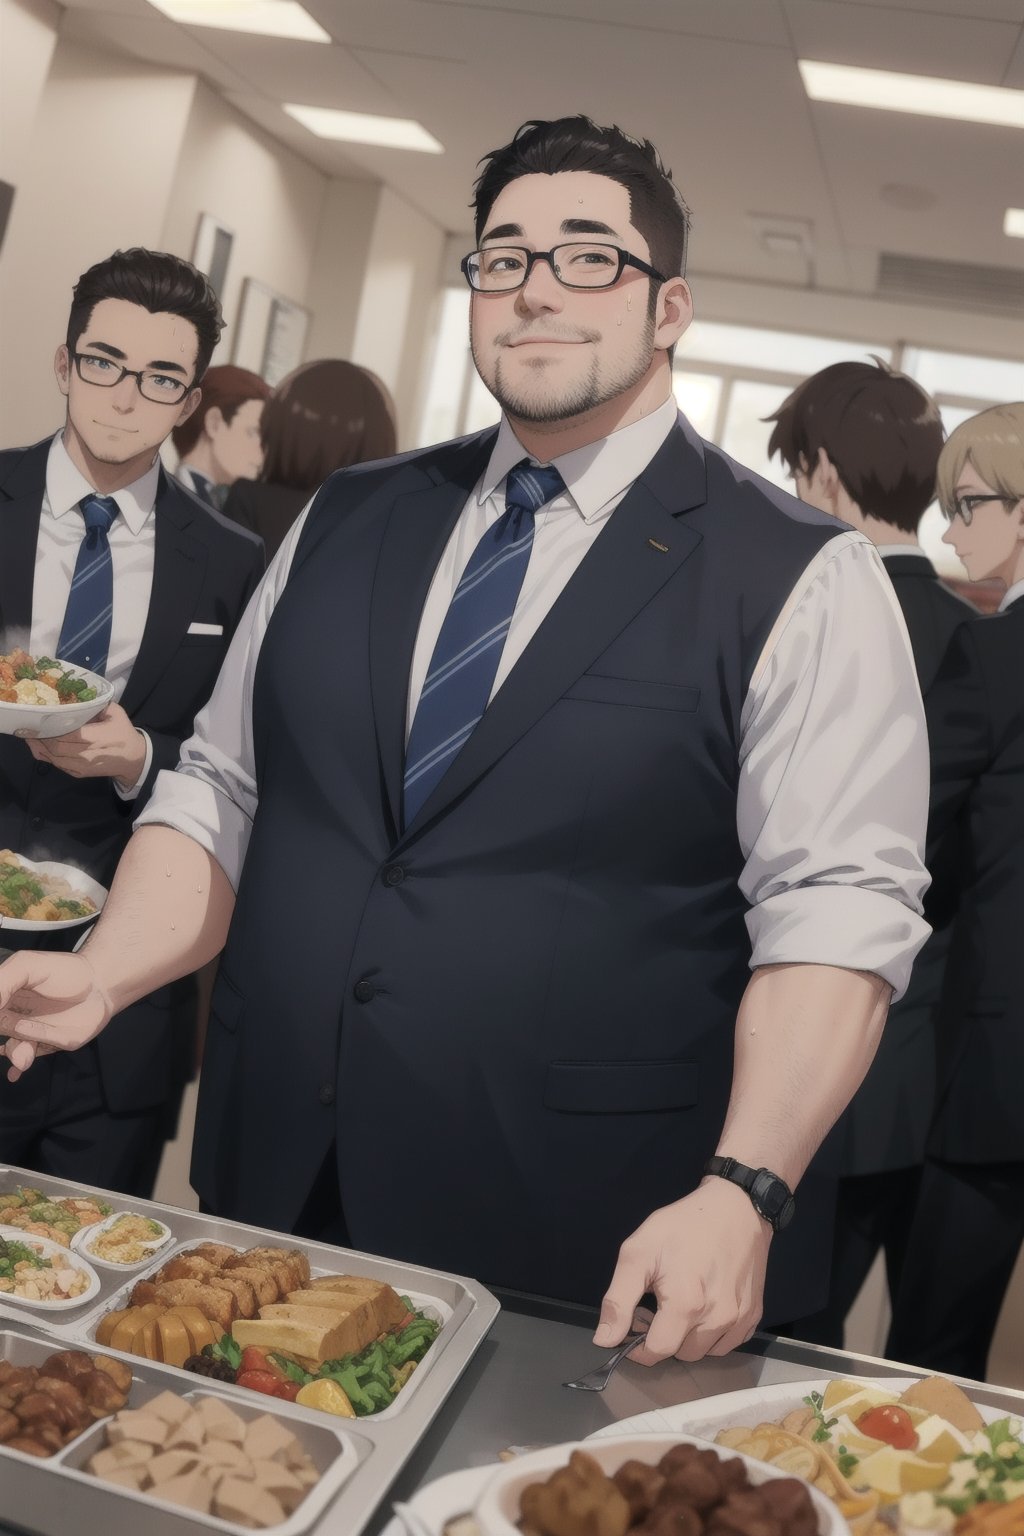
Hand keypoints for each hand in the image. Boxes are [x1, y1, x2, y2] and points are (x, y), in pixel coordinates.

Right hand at [0, 951, 113, 1081]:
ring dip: (16, 1051)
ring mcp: (30, 1034)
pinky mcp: (49, 1045)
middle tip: (18, 1028)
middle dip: (5, 1030)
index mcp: (4, 998)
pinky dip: (18, 1066)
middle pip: (2, 1029)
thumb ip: (3, 980)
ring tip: (23, 1057)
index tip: (3, 1016)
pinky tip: (14, 1073)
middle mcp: (12, 1018)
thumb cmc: (63, 970)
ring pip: (14, 1048)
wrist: (99, 983)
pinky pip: (29, 1057)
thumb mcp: (27, 964)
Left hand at [26, 703, 146, 786]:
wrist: (135, 760)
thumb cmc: (124, 733)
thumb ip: (96, 704)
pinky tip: (37, 745)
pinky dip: (44, 755)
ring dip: (38, 746)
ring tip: (28, 734)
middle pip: (56, 747)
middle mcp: (86, 754)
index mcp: (96, 738)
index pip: (67, 734)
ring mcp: (81, 766)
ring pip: (52, 758)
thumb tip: (75, 696)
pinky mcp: (78, 773)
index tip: (40, 717)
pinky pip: (56, 765)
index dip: (50, 728)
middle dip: (41, 737)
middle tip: (30, 724)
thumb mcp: (115, 713)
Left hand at [594, 1179, 770, 1362]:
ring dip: (690, 1337)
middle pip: (681, 1354)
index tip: (638, 1321)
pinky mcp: (754, 1315)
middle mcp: (716, 1320)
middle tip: (660, 1303)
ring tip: (685, 1301)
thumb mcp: (639, 1252)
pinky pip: (728, 1343)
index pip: (657, 1352)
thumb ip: (619, 1300)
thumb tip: (604, 1340)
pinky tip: (707, 1305)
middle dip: (665, 1336)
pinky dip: (714, 1334)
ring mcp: (739, 1319)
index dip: (640, 1343)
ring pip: (705, 1351)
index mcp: (685, 1305)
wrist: (736, 1207)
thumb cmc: (683, 1225)